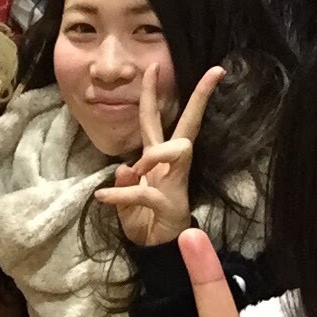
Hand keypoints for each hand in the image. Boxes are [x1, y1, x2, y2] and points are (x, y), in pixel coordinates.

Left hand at [95, 65, 225, 246]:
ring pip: (173, 150)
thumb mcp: (126, 197)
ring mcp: (173, 181)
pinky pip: (144, 190)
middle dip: (197, 97)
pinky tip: (102, 198)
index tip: (156, 65)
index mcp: (157, 157)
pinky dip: (121, 194)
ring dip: (150, 156)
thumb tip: (123, 168)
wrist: (155, 250)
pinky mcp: (168, 202)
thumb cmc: (144, 219)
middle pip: (185, 124)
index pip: (159, 119)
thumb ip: (123, 182)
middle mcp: (170, 164)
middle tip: (214, 71)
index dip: (156, 93)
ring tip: (134, 171)